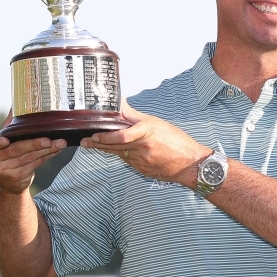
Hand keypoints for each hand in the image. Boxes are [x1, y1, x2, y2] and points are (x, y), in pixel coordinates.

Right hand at [0, 114, 66, 194]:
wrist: (8, 181)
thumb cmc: (7, 152)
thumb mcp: (4, 138)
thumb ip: (10, 123)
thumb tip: (17, 101)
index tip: (5, 141)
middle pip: (17, 149)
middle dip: (34, 144)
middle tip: (47, 140)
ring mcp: (7, 169)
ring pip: (30, 157)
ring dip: (47, 149)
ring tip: (60, 142)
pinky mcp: (19, 177)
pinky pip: (37, 163)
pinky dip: (49, 155)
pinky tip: (58, 148)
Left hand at [81, 101, 209, 187]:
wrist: (191, 164)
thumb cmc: (177, 141)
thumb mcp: (157, 123)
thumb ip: (135, 117)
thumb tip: (119, 105)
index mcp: (147, 133)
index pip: (122, 136)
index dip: (106, 137)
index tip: (94, 135)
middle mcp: (143, 148)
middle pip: (115, 146)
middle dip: (98, 144)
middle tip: (85, 141)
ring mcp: (142, 162)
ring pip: (119, 154)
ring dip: (106, 149)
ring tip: (92, 145)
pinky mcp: (143, 170)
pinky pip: (128, 161)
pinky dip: (121, 155)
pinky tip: (116, 152)